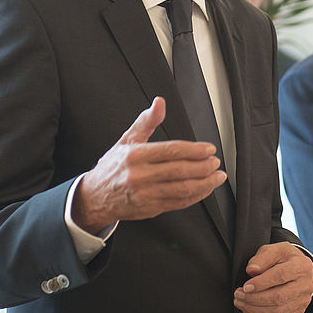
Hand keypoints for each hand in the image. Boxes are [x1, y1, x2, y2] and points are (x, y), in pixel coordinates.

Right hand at [72, 97, 225, 231]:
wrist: (95, 196)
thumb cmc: (113, 167)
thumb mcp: (126, 140)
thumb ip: (146, 122)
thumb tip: (159, 103)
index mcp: (135, 156)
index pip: (171, 151)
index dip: (194, 150)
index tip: (208, 149)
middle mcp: (140, 176)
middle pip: (179, 170)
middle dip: (203, 166)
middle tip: (215, 162)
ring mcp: (146, 194)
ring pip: (182, 189)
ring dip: (204, 183)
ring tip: (217, 176)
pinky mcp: (150, 208)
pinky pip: (178, 203)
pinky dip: (195, 196)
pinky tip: (204, 189)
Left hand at [233, 243, 312, 312]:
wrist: (297, 267)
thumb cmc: (284, 258)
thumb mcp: (274, 250)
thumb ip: (262, 258)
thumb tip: (252, 270)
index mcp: (302, 266)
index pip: (280, 276)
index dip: (261, 283)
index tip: (245, 286)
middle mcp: (306, 284)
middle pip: (278, 297)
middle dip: (254, 298)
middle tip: (238, 294)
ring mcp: (303, 300)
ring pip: (277, 311)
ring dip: (255, 309)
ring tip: (240, 302)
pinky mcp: (298, 310)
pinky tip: (249, 309)